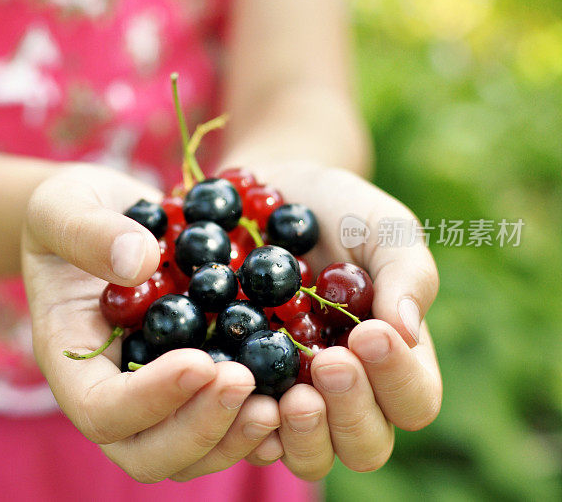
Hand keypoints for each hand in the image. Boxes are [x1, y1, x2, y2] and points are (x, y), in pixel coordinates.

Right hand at [21, 165, 276, 482]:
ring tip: (280, 400)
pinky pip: (225, 428)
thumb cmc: (72, 211)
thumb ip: (88, 231)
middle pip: (149, 453)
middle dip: (200, 429)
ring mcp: (158, 397)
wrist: (112, 219)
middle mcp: (114, 393)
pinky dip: (261, 426)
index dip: (149, 399)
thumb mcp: (63, 206)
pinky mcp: (196, 386)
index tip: (197, 362)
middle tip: (244, 383)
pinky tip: (296, 397)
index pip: (102, 409)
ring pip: (193, 455)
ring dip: (236, 437)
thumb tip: (139, 262)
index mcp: (72, 359)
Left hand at [249, 161, 441, 479]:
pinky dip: (247, 427)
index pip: (414, 399)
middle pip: (366, 444)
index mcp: (393, 360)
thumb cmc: (337, 211)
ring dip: (305, 434)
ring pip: (313, 456)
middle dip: (352, 410)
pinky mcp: (245, 392)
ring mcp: (294, 398)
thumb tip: (405, 329)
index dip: (397, 378)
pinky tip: (239, 396)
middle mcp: (348, 393)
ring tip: (289, 394)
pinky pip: (249, 435)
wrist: (268, 198)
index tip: (367, 334)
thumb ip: (406, 270)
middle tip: (329, 363)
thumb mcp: (380, 225)